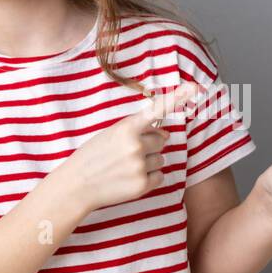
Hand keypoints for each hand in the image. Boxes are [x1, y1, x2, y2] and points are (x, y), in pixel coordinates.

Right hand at [61, 82, 200, 212]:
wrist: (76, 185)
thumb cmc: (93, 156)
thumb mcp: (111, 134)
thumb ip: (137, 129)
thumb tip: (166, 133)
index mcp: (127, 128)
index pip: (156, 110)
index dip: (177, 97)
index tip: (194, 87)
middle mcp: (137, 145)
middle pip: (161, 140)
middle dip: (150, 145)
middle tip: (127, 153)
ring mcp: (141, 166)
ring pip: (161, 159)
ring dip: (149, 162)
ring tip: (125, 167)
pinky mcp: (142, 185)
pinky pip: (160, 176)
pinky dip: (149, 178)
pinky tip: (130, 178)